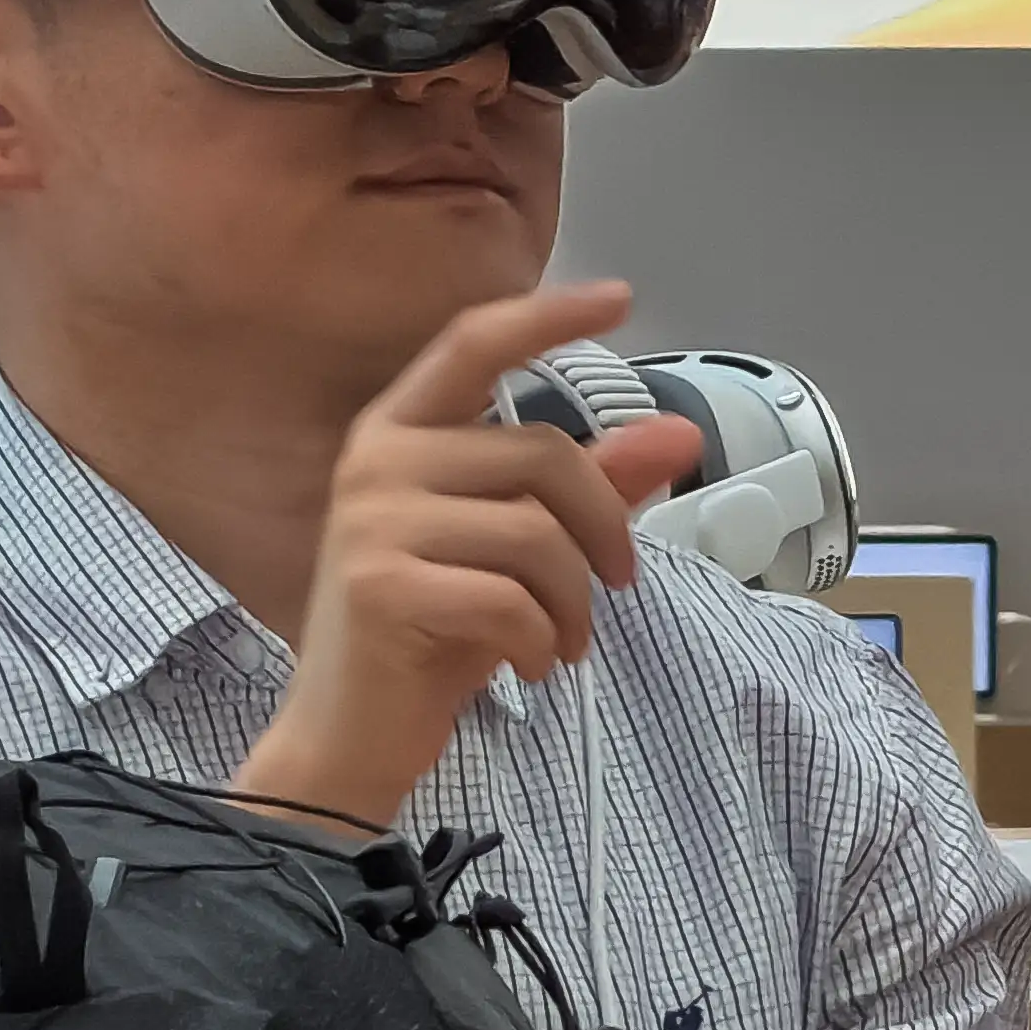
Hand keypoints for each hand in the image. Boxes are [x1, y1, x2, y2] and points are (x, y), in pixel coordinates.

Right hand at [232, 281, 701, 835]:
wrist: (353, 733)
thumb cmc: (434, 631)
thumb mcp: (519, 550)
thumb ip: (593, 487)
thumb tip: (677, 435)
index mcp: (401, 433)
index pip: (474, 345)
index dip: (546, 318)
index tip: (618, 296)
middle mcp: (376, 461)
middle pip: (544, 456)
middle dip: (604, 528)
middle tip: (616, 583)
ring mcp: (369, 521)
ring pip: (536, 533)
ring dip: (576, 602)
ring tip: (563, 638)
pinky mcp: (378, 585)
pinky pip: (509, 597)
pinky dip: (543, 639)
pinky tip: (531, 662)